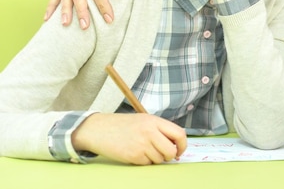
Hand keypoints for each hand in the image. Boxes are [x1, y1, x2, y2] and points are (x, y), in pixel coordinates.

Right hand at [72, 113, 186, 164]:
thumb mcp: (144, 120)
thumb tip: (176, 144)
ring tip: (144, 150)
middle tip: (164, 155)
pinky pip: (148, 164)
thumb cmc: (122, 125)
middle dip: (170, 156)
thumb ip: (160, 129)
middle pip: (171, 150)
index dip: (183, 145)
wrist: (99, 129)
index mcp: (154, 120)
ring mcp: (142, 144)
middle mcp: (150, 131)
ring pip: (160, 159)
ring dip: (155, 158)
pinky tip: (136, 153)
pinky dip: (144, 161)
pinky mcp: (134, 156)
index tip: (179, 150)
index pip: (179, 134)